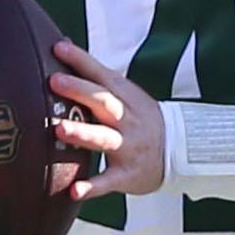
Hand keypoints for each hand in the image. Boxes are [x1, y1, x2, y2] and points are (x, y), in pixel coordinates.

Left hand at [49, 37, 163, 201]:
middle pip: (103, 101)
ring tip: (60, 130)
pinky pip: (108, 181)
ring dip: (83, 133)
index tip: (58, 47)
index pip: (101, 74)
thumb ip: (94, 73)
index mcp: (125, 97)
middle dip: (79, 91)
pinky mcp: (127, 175)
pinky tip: (74, 190)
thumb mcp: (125, 92)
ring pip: (104, 138)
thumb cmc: (141, 119)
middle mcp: (127, 120)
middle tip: (54, 81)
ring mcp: (128, 147)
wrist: (180, 152)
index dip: (80, 60)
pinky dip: (92, 187)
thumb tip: (62, 44)